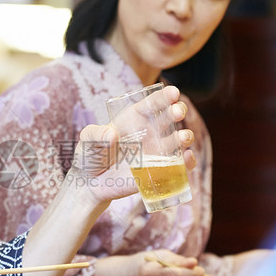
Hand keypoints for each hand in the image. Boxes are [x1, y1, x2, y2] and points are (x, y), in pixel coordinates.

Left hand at [69, 86, 195, 203]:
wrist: (90, 183)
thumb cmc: (89, 156)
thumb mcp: (87, 140)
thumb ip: (95, 134)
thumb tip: (112, 135)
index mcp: (134, 119)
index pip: (152, 104)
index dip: (163, 97)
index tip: (173, 92)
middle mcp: (149, 133)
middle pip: (169, 118)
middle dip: (177, 111)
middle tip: (178, 112)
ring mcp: (155, 152)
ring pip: (177, 141)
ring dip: (185, 137)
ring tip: (183, 138)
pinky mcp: (158, 172)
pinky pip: (177, 166)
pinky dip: (186, 162)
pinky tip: (187, 158)